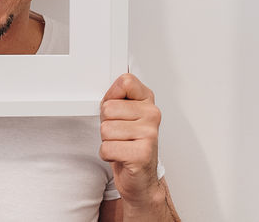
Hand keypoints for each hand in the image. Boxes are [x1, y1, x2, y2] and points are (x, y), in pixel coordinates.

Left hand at [100, 73, 163, 208]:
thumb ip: (116, 98)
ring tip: (121, 145)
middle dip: (106, 124)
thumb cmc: (129, 144)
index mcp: (147, 101)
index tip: (118, 109)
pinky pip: (107, 148)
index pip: (125, 81)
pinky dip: (108, 155)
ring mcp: (149, 134)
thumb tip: (112, 85)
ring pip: (106, 129)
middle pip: (108, 108)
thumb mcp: (122, 115)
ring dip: (107, 141)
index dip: (112, 96)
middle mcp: (152, 114)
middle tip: (119, 134)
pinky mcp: (142, 153)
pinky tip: (121, 155)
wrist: (141, 178)